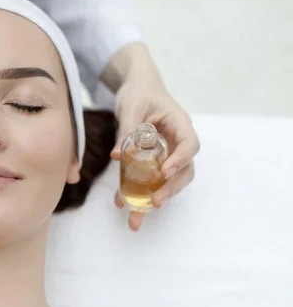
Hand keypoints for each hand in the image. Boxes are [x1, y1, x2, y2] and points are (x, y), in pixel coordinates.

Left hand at [111, 79, 199, 230]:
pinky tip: (121, 203)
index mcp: (179, 124)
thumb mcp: (132, 107)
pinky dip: (137, 192)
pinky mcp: (154, 160)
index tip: (164, 173)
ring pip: (168, 181)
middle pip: (184, 170)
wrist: (138, 87)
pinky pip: (150, 179)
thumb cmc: (139, 92)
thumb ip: (127, 131)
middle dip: (171, 190)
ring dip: (153, 200)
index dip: (180, 161)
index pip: (190, 145)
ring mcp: (168, 153)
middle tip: (155, 204)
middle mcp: (177, 142)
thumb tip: (116, 157)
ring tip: (136, 219)